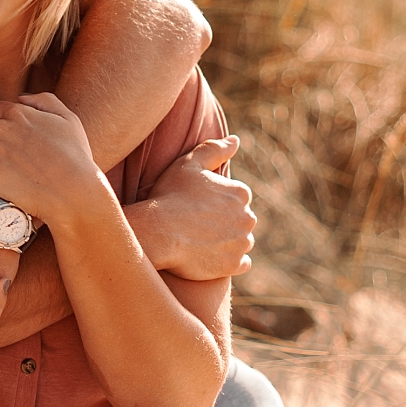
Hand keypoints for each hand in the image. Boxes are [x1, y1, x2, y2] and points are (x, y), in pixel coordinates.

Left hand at [0, 93, 108, 231]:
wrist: (73, 192)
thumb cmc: (75, 156)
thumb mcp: (68, 118)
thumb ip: (43, 100)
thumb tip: (21, 99)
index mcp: (18, 112)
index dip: (7, 124)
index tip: (19, 138)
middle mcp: (1, 128)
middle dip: (5, 143)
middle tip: (26, 159)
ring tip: (20, 173)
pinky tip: (8, 182)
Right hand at [133, 135, 255, 279]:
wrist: (157, 232)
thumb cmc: (169, 195)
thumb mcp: (188, 164)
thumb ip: (214, 149)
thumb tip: (236, 141)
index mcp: (240, 192)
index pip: (235, 198)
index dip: (215, 202)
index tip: (197, 206)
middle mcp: (248, 217)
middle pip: (239, 220)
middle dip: (224, 222)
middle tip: (197, 225)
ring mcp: (242, 243)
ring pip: (241, 241)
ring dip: (228, 241)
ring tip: (201, 241)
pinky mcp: (234, 265)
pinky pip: (241, 263)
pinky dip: (230, 261)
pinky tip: (211, 257)